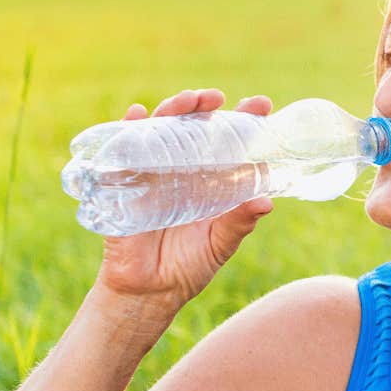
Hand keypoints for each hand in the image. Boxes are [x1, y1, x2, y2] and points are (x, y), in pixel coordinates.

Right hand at [94, 88, 274, 309]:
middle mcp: (182, 171)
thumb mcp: (220, 244)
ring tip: (190, 100)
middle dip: (206, 107)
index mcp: (210, 180)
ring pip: (161, 131)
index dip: (243, 122)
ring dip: (173, 110)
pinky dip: (128, 130)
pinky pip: (122, 151)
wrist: (150, 293)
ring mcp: (152, 174)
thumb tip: (267, 202)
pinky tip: (136, 114)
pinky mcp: (124, 185)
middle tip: (219, 97)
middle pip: (193, 128)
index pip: (228, 142)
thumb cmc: (188, 267)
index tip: (261, 105)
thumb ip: (240, 223)